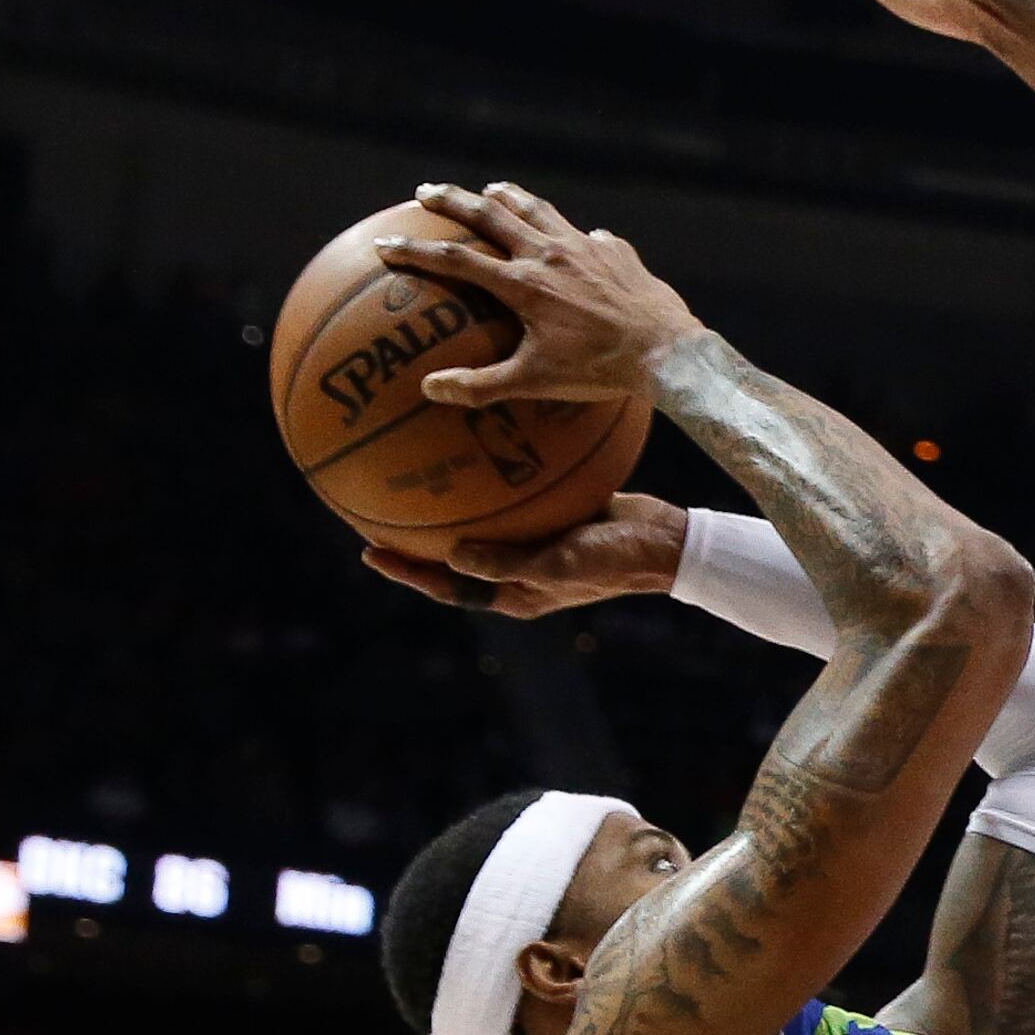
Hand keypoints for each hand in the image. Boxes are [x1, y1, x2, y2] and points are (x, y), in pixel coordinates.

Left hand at [360, 494, 690, 616]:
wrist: (665, 540)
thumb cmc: (616, 560)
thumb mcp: (561, 565)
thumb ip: (509, 563)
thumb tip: (453, 557)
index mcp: (515, 593)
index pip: (450, 588)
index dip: (408, 574)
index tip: (369, 552)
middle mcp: (518, 570)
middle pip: (453, 558)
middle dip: (415, 541)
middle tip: (373, 513)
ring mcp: (534, 542)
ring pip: (479, 523)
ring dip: (446, 506)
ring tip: (414, 475)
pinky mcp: (551, 515)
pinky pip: (508, 495)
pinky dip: (486, 475)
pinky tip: (471, 441)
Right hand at [369, 183, 701, 408]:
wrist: (667, 353)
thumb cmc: (599, 372)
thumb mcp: (535, 382)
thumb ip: (481, 386)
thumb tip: (430, 390)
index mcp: (523, 283)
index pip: (455, 260)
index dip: (415, 252)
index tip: (384, 246)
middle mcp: (549, 254)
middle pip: (490, 215)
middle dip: (453, 201)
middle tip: (426, 192)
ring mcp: (585, 247)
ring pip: (538, 210)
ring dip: (510, 197)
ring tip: (492, 190)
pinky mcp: (618, 252)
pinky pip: (590, 236)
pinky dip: (574, 235)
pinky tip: (576, 239)